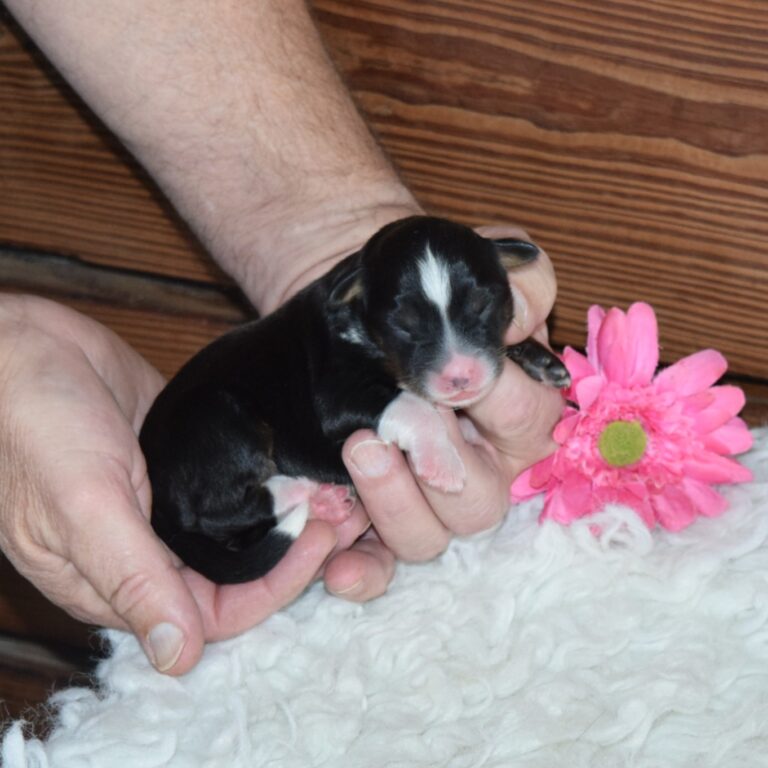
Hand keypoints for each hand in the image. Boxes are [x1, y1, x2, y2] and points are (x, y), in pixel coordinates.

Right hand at [0, 295, 369, 674]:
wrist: (20, 345)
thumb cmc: (31, 422)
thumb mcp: (81, 502)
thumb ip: (130, 575)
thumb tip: (176, 656)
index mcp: (116, 579)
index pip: (213, 612)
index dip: (271, 588)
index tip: (317, 543)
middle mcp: (147, 549)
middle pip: (237, 574)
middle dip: (294, 553)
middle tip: (343, 515)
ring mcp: (167, 504)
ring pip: (241, 531)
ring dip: (288, 517)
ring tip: (336, 490)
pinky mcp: (181, 462)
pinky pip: (234, 487)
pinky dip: (269, 481)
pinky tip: (303, 465)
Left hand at [328, 225, 562, 595]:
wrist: (358, 313)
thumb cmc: (425, 295)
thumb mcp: (476, 268)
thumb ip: (520, 284)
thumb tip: (521, 323)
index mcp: (517, 416)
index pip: (528, 419)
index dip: (495, 396)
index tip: (455, 371)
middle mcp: (478, 469)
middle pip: (479, 502)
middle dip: (438, 464)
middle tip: (396, 418)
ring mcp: (425, 499)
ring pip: (429, 537)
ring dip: (394, 503)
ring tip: (359, 450)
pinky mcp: (376, 516)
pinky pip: (379, 566)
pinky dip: (361, 572)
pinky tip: (334, 563)